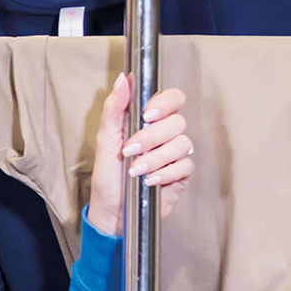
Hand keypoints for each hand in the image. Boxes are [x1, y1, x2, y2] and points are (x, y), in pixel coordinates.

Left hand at [86, 75, 193, 233]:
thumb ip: (114, 109)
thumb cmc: (107, 176)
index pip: (172, 99)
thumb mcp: (105, 141)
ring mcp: (175, 155)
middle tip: (130, 150)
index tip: (146, 115)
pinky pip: (186, 166)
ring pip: (182, 145)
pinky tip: (149, 181)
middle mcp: (165, 135)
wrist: (111, 211)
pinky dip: (165, 174)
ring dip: (155, 159)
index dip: (165, 103)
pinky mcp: (181, 175)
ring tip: (135, 171)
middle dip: (152, 137)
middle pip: (178, 122)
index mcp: (148, 121)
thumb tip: (123, 80)